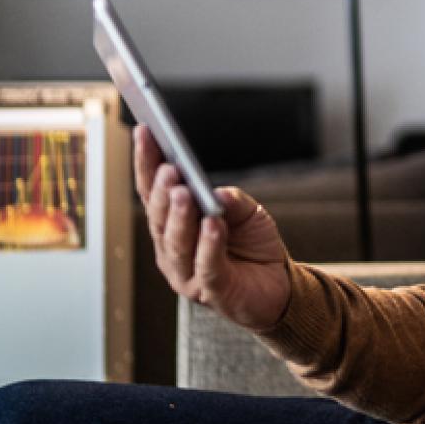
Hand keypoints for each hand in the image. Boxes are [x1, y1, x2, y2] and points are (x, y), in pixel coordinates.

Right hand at [134, 125, 290, 330]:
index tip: (145, 132)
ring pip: (176, 242)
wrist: (279, 286)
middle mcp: (171, 249)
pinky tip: (213, 224)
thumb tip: (215, 194)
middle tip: (167, 167)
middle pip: (159, 216)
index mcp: (174, 225)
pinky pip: (206, 265)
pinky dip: (208, 244)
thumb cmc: (255, 245)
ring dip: (179, 215)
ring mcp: (186, 273)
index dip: (146, 163)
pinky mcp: (211, 291)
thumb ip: (233, 200)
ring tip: (183, 191)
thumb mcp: (248, 212)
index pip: (153, 191)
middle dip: (161, 190)